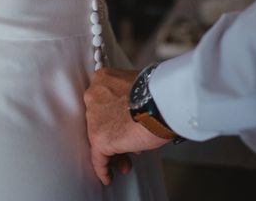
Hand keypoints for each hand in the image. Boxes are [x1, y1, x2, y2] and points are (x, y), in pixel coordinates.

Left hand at [84, 68, 169, 184]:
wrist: (161, 102)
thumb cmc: (158, 92)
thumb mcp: (138, 85)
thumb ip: (128, 95)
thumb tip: (132, 112)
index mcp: (103, 79)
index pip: (103, 101)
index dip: (113, 114)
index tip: (119, 121)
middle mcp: (93, 95)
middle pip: (100, 120)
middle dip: (114, 132)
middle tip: (126, 142)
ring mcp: (94, 117)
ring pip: (100, 138)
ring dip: (113, 151)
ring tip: (125, 159)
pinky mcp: (100, 138)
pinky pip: (99, 158)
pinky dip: (104, 168)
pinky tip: (108, 175)